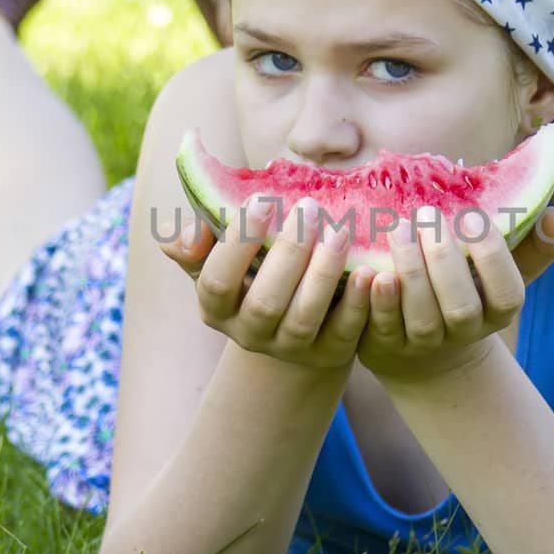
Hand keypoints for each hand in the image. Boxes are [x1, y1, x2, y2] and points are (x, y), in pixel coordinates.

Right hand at [161, 195, 375, 370]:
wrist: (296, 321)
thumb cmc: (254, 271)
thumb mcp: (220, 257)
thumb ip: (196, 242)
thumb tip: (185, 233)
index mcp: (216, 308)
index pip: (217, 282)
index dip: (237, 244)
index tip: (262, 199)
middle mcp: (249, 334)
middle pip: (265, 302)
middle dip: (287, 254)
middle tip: (310, 208)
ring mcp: (291, 348)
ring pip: (304, 318)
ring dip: (322, 275)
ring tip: (340, 232)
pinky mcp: (330, 353)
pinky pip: (344, 333)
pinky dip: (357, 304)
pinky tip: (368, 271)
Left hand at [357, 205, 553, 385]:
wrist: (423, 348)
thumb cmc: (468, 288)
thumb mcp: (501, 269)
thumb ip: (532, 244)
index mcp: (496, 311)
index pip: (507, 294)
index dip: (493, 259)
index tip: (473, 217)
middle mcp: (463, 332)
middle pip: (460, 308)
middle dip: (444, 261)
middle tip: (425, 214)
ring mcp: (423, 343)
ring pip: (421, 318)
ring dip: (410, 273)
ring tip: (397, 229)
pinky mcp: (385, 346)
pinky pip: (381, 327)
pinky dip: (376, 300)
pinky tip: (371, 269)